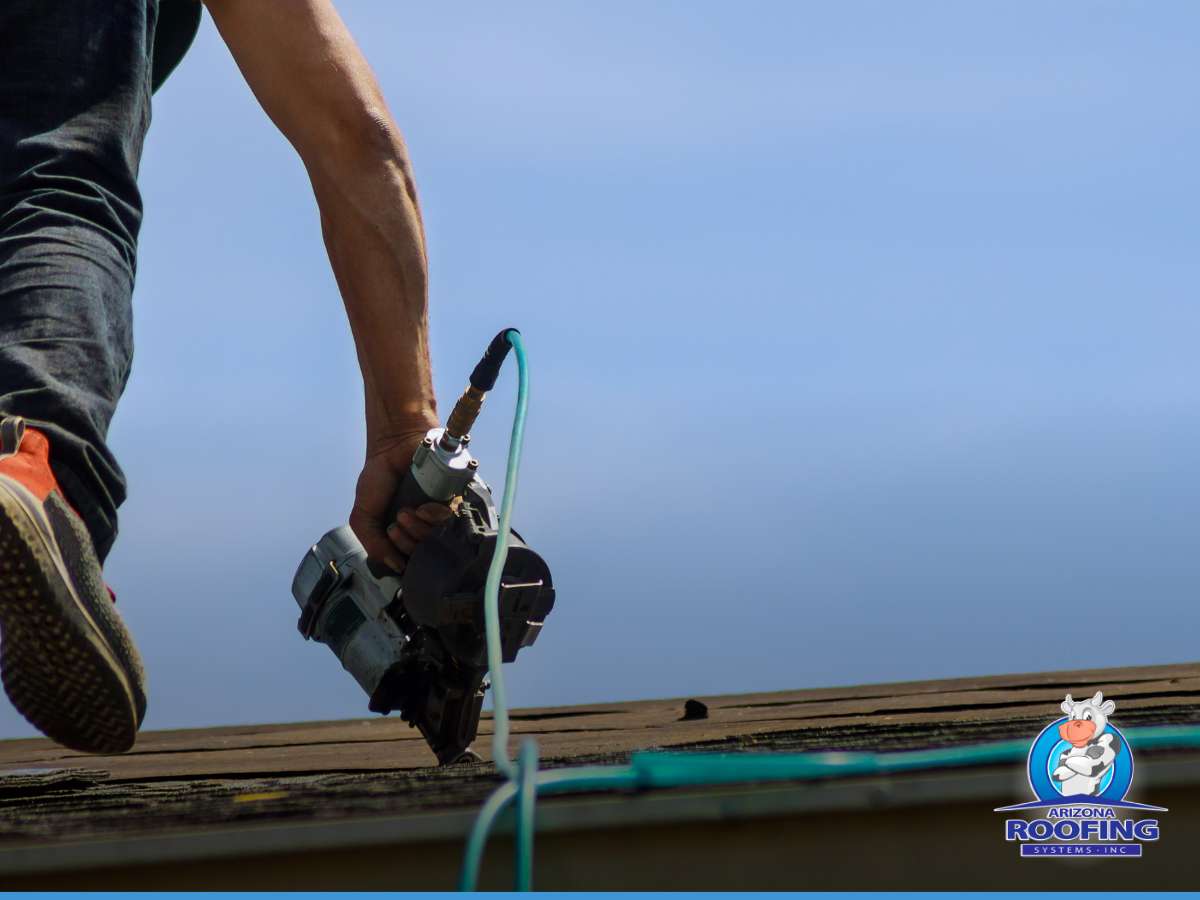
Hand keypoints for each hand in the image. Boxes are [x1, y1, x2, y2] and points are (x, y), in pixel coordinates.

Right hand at [350, 431, 452, 573]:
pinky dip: (435, 517)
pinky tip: (423, 506)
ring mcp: (440, 516)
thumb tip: (396, 567)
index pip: (410, 562)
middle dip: (408, 542)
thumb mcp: (364, 517)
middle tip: (398, 522)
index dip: (401, 557)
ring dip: (420, 530)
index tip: (390, 536)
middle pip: (425, 555)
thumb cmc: (379, 479)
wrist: (394, 447)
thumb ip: (374, 544)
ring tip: (406, 511)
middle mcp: (424, 528)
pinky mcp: (454, 501)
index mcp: (404, 535)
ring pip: (439, 540)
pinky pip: (452, 521)